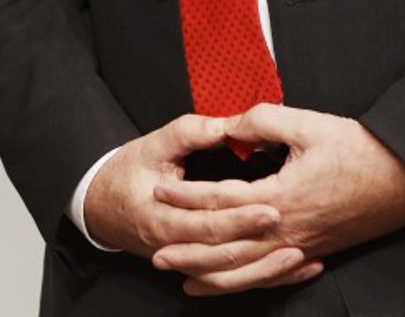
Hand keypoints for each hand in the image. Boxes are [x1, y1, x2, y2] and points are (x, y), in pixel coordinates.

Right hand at [81, 116, 314, 288]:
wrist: (101, 206)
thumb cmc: (127, 174)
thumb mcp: (151, 146)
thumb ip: (187, 134)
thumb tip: (224, 125)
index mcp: (159, 218)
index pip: (206, 223)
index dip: (239, 216)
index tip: (270, 205)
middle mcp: (173, 248)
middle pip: (222, 253)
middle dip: (260, 243)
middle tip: (294, 230)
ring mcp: (185, 261)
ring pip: (231, 276)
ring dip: (269, 270)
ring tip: (303, 257)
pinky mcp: (197, 266)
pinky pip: (233, 279)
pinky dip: (265, 276)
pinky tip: (293, 270)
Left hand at [152, 104, 404, 296]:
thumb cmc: (359, 150)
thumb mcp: (308, 124)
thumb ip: (262, 120)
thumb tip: (230, 124)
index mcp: (280, 195)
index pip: (221, 199)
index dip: (188, 196)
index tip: (160, 191)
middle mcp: (287, 228)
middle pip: (227, 246)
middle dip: (189, 249)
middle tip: (155, 251)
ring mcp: (301, 245)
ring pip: (248, 269)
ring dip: (211, 274)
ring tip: (180, 275)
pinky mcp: (313, 252)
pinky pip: (272, 276)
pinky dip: (246, 283)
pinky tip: (228, 283)